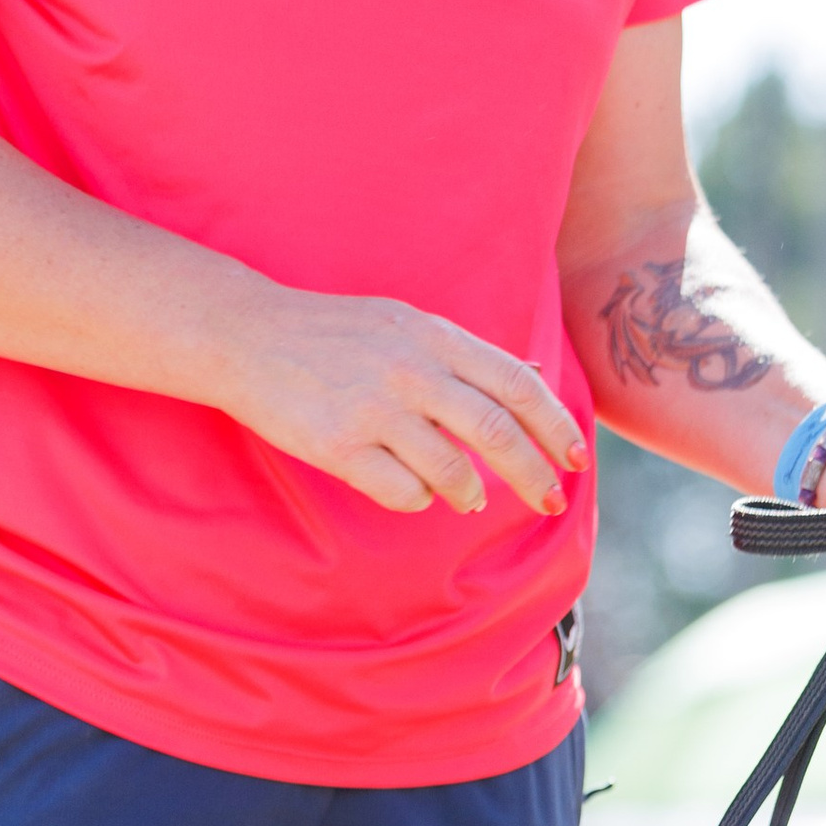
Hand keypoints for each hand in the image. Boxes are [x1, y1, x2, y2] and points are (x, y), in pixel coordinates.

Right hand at [229, 284, 586, 514]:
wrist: (248, 336)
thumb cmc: (335, 333)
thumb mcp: (407, 324)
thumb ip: (468, 354)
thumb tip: (534, 378)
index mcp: (435, 338)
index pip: (518, 386)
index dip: (555, 427)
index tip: (577, 459)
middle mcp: (411, 371)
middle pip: (496, 434)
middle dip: (533, 475)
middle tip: (549, 502)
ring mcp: (374, 409)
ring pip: (453, 473)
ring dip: (471, 494)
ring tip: (469, 498)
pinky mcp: (339, 446)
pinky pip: (404, 493)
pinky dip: (419, 500)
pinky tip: (412, 490)